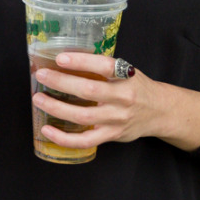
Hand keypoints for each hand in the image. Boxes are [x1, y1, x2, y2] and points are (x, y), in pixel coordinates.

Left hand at [32, 50, 199, 152]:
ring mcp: (117, 119)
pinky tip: (47, 130)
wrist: (160, 112)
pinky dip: (63, 138)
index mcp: (126, 76)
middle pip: (88, 91)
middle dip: (61, 83)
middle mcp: (123, 98)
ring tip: (39, 99)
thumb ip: (103, 67)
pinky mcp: (112, 135)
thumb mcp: (126, 71)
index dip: (81, 61)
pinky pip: (85, 140)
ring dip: (56, 108)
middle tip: (41, 75)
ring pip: (83, 116)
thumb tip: (66, 59)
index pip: (104, 66)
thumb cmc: (136, 88)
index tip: (60, 58)